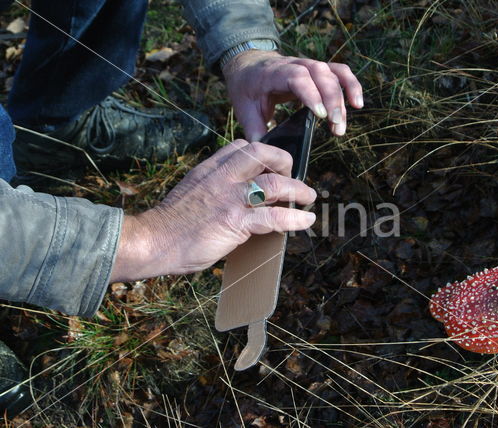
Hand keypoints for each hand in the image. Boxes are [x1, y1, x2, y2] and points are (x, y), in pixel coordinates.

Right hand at [110, 140, 316, 281]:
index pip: (242, 146)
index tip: (274, 168)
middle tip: (293, 179)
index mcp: (210, 168)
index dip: (263, 154)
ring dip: (297, 190)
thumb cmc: (172, 223)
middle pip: (261, 153)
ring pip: (273, 185)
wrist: (153, 241)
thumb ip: (215, 186)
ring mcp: (229, 198)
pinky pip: (273, 216)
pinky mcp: (235, 221)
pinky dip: (294, 218)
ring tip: (309, 197)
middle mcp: (222, 177)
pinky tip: (306, 220)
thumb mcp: (192, 191)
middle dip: (284, 162)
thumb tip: (240, 195)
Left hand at [223, 50, 363, 141]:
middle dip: (332, 100)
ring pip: (333, 73)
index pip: (297, 77)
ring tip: (342, 124)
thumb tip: (266, 156)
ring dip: (343, 97)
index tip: (320, 115)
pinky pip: (340, 72)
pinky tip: (357, 104)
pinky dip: (351, 86)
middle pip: (320, 74)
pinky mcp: (318, 70)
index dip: (311, 94)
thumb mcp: (243, 109)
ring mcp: (309, 65)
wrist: (247, 63)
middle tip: (336, 127)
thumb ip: (255, 131)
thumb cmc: (246, 87)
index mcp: (273, 73)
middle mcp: (294, 64)